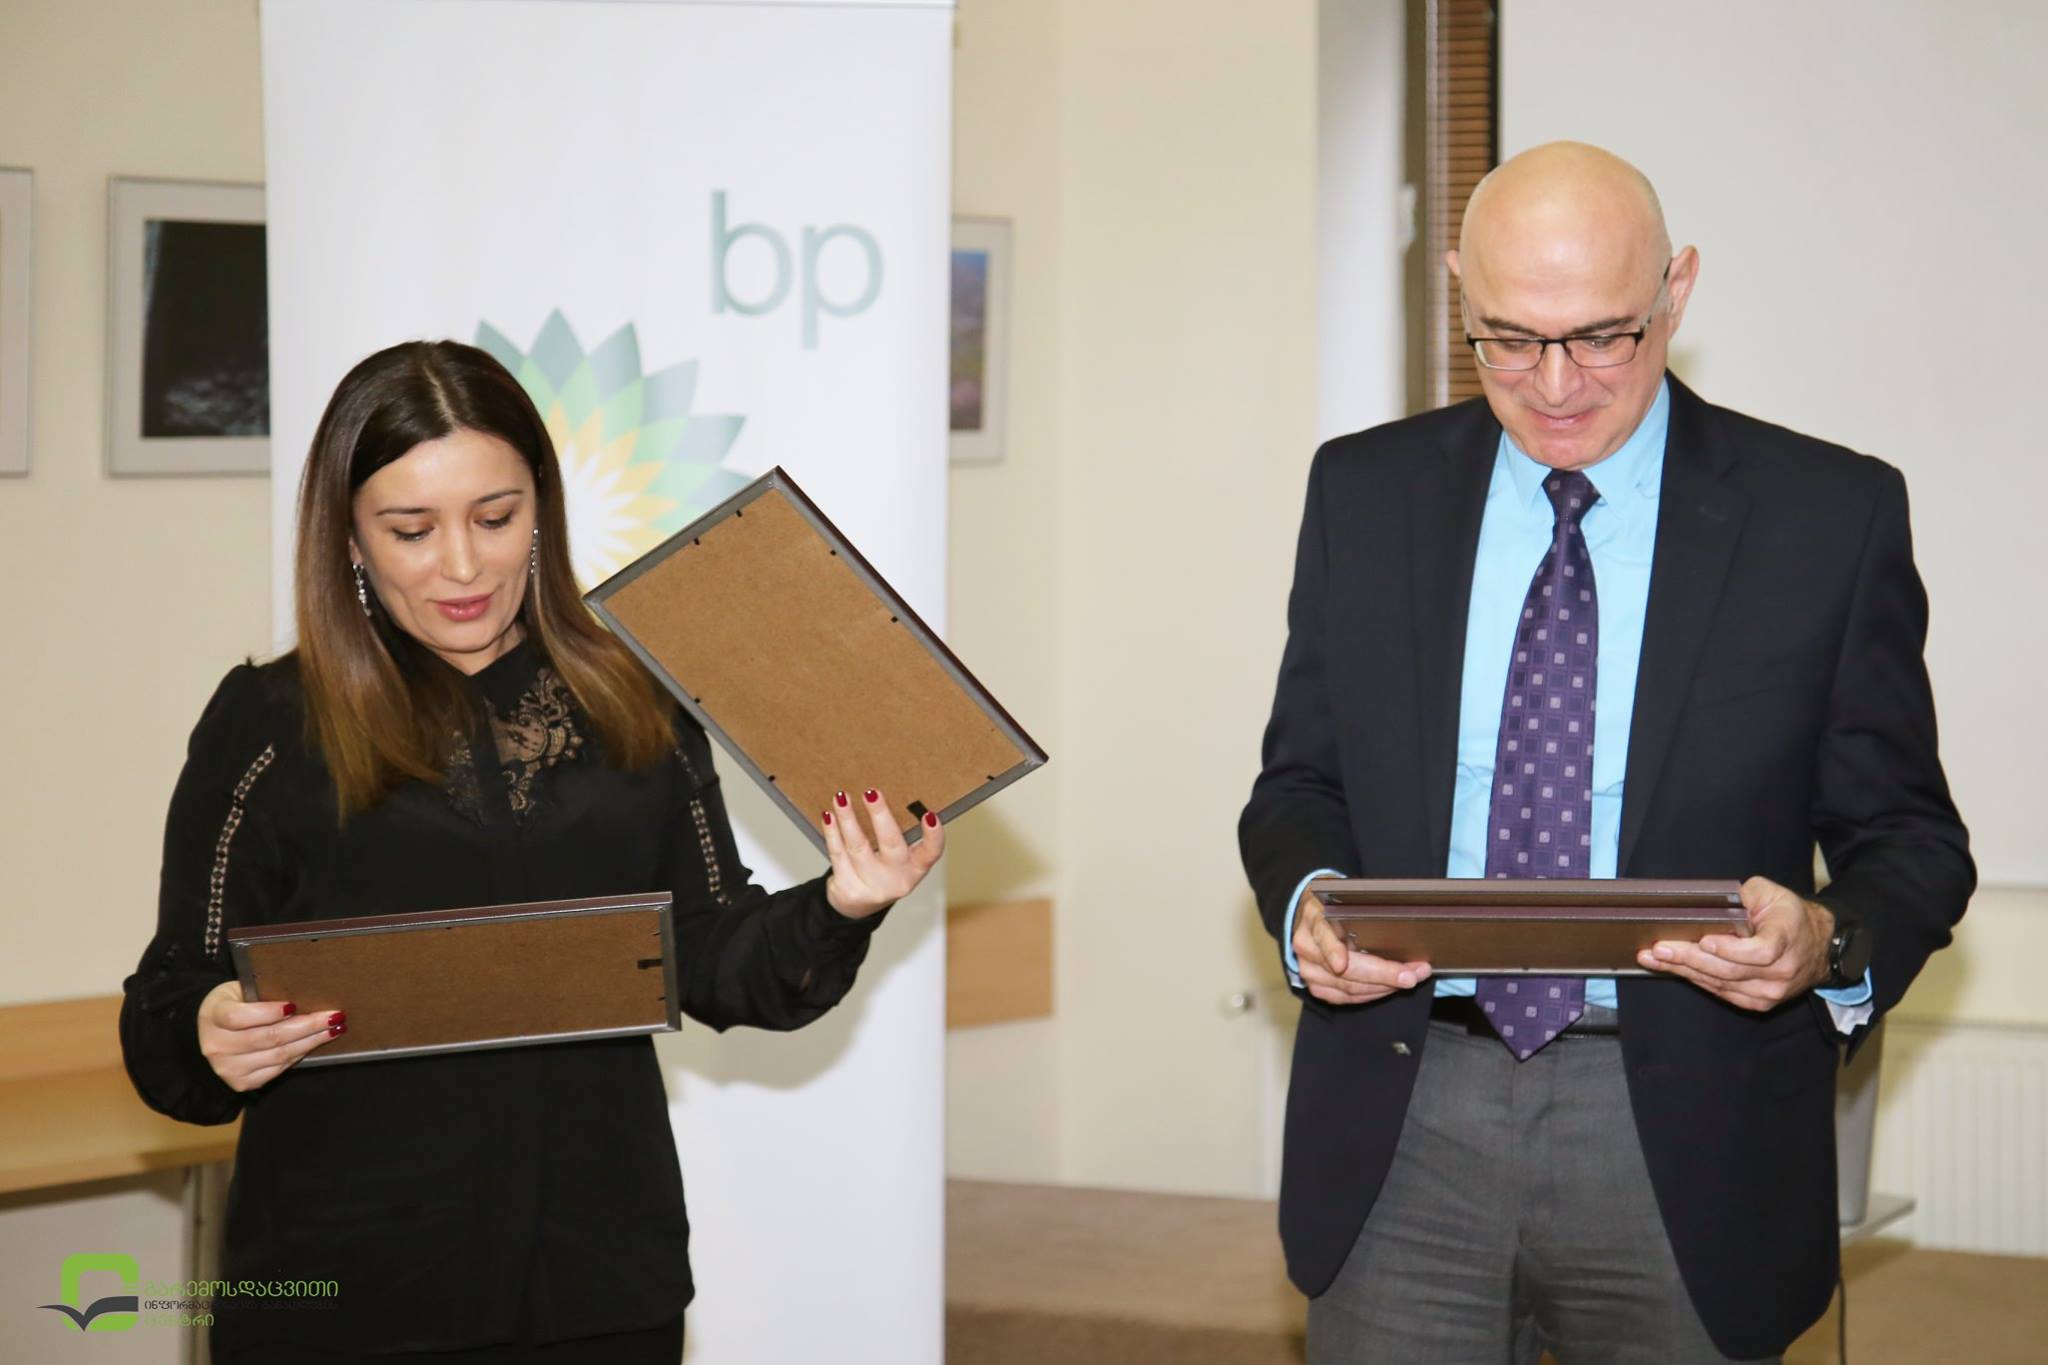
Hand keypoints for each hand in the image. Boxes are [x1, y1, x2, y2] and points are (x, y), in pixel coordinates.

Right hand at [196, 980, 344, 1090]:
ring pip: (277, 1056)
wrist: (213, 1032)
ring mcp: (227, 1068)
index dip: (267, 1012)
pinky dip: (298, 1056)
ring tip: (333, 1030)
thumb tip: (304, 997)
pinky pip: (277, 1070)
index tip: (293, 1005)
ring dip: (310, 1042)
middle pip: (268, 1038)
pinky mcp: (240, 1083)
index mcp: (213, 1016)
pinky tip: (313, 1044)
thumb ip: (263, 994)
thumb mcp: (240, 990)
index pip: (239, 1017)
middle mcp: (216, 1046)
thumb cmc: (235, 1004)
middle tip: (334, 1016)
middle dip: (306, 1027)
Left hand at [821, 787, 944, 919]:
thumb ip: (898, 835)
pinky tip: (829, 816)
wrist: (858, 908)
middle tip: (871, 793)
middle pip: (890, 844)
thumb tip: (881, 796)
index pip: (930, 853)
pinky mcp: (848, 888)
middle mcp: (896, 879)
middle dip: (880, 815)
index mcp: (915, 869)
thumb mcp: (899, 859)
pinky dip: (832, 833)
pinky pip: (837, 854)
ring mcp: (872, 886)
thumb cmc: (882, 872)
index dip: (933, 836)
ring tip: (841, 797)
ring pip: (857, 846)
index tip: (930, 816)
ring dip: (848, 818)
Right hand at [1293, 883, 1431, 1005]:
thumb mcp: (1346, 898)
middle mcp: (1307, 946)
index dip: (1333, 951)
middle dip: (1384, 974)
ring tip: (1410, 979)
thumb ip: (1364, 912)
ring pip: (1349, 988)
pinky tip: (1389, 987)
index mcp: (1314, 917)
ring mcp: (1309, 970)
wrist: (1313, 917)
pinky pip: (1346, 998)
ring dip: (1384, 986)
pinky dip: (1372, 994)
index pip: (1323, 936)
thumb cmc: (1337, 906)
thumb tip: (1401, 932)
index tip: (1343, 964)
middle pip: (1344, 970)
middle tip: (1412, 974)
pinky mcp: (1316, 986)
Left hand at [1636, 874, 1833, 1010]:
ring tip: (1653, 959)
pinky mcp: (1759, 1002)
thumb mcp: (1770, 893)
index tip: (1704, 940)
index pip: (1761, 952)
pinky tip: (1674, 969)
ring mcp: (1771, 991)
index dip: (1731, 949)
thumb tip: (1711, 904)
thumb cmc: (1788, 915)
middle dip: (1690, 959)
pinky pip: (1723, 993)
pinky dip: (1697, 980)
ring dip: (1685, 971)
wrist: (1817, 946)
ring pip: (1722, 984)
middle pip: (1731, 971)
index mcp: (1787, 938)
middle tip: (1659, 949)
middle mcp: (1782, 970)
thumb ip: (1743, 897)